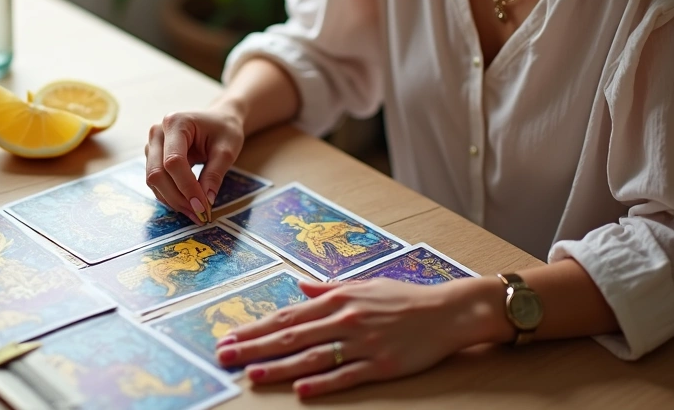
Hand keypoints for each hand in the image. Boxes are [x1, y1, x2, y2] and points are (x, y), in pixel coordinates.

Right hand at [144, 106, 245, 224]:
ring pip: (154, 181)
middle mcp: (157, 133)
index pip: (173, 161)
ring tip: (196, 213)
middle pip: (157, 173)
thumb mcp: (227, 150)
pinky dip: (171, 196)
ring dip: (173, 201)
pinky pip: (157, 182)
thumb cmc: (224, 130)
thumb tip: (205, 201)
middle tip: (200, 215)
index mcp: (176, 123)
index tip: (203, 206)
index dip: (186, 187)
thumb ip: (215, 174)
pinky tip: (188, 205)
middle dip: (178, 198)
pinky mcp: (152, 158)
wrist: (218, 120)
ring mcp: (152, 145)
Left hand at [214, 277, 506, 397]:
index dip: (256, 327)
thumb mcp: (364, 285)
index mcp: (338, 299)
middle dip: (255, 346)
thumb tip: (299, 284)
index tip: (230, 336)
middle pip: (291, 335)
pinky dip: (324, 383)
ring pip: (313, 356)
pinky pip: (347, 374)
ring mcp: (362, 342)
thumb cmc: (405, 297)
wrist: (447, 311)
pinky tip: (302, 390)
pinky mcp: (381, 364)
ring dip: (280, 366)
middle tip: (225, 356)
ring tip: (253, 375)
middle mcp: (345, 319)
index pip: (287, 315)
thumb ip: (329, 288)